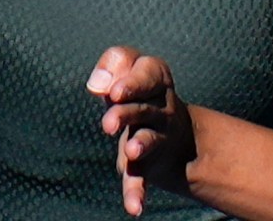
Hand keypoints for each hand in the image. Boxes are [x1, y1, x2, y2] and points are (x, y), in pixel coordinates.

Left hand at [89, 46, 197, 215]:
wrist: (175, 133)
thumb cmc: (137, 88)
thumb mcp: (127, 67)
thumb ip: (112, 65)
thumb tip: (97, 84)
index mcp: (155, 79)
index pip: (148, 74)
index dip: (131, 83)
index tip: (114, 93)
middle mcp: (160, 108)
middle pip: (143, 108)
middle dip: (126, 114)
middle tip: (108, 123)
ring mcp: (156, 136)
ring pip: (148, 140)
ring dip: (140, 145)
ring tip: (130, 151)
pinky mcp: (147, 163)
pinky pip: (142, 177)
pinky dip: (138, 192)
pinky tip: (134, 208)